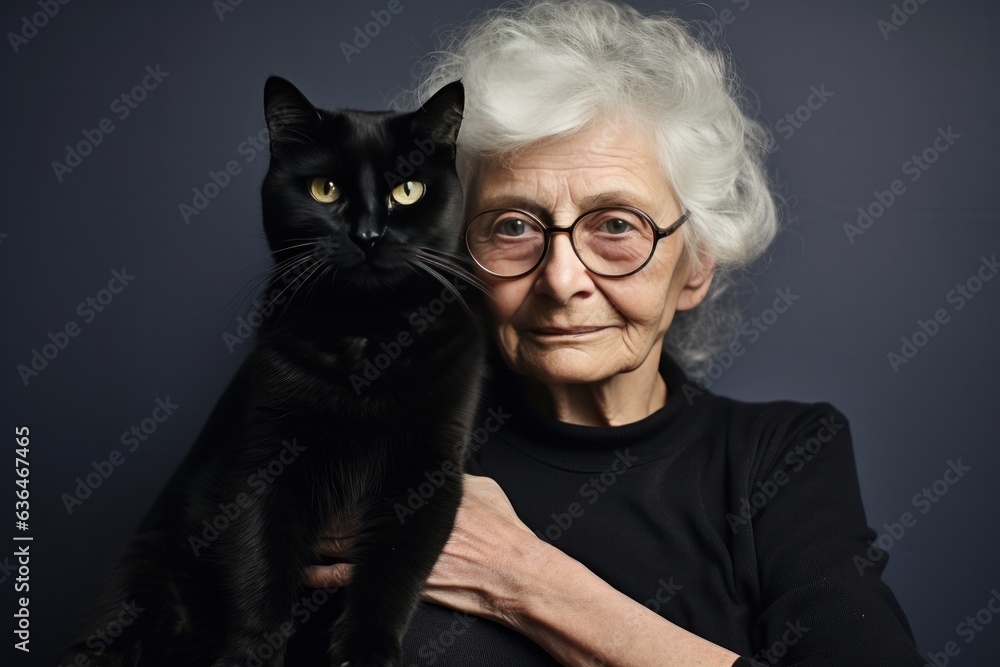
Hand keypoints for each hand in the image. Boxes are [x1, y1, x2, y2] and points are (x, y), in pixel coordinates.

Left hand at [303, 474, 548, 627]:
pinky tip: (304, 570)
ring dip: (315, 535)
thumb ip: (449, 474)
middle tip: (293, 492)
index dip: (343, 473)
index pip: (370, 478)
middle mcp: (404, 518)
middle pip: (346, 508)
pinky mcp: (398, 581)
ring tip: (290, 527)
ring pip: (341, 540)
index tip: (326, 463)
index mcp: (421, 490)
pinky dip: (323, 575)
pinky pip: (349, 580)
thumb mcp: (479, 487)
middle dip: (320, 503)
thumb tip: (432, 461)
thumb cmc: (502, 531)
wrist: (514, 574)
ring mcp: (398, 552)